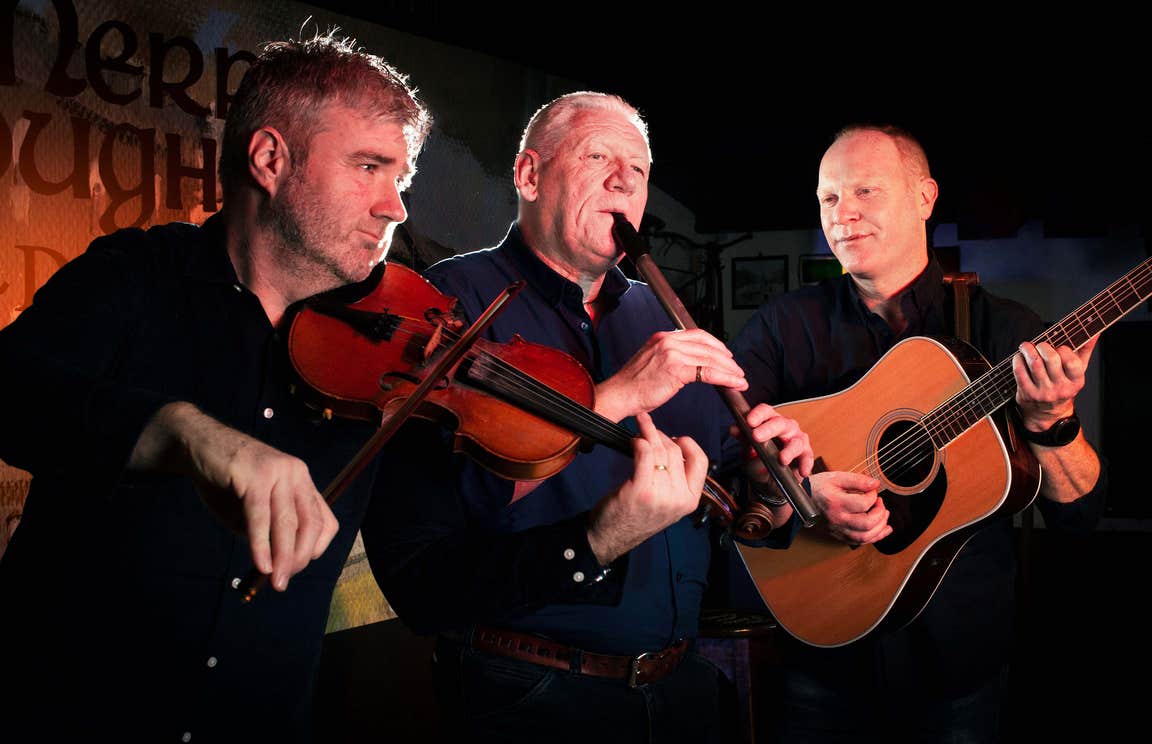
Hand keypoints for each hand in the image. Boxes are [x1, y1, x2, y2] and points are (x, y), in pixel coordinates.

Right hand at [133, 402, 338, 590]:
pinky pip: (261, 516)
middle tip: (284, 582)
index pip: (325, 520)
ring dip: (284, 556)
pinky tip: (261, 563)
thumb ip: (267, 532)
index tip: (297, 567)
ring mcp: (278, 472)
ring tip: (276, 581)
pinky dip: (261, 544)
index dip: (315, 548)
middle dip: (299, 557)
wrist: (197, 444)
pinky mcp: (255, 475)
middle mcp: (296, 474)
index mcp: (301, 481)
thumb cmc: (226, 480)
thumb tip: (276, 567)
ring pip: (288, 522)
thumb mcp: (252, 510)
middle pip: (310, 524)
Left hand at [587, 412, 706, 563]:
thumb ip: (676, 480)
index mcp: (691, 500)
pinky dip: (639, 442)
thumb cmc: (636, 515)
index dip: (688, 443)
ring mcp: (661, 495)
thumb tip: (672, 446)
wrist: (612, 538)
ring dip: (648, 433)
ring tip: (639, 427)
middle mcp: (679, 498)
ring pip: (660, 450)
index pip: (700, 460)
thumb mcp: (668, 503)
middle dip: (660, 434)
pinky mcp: (641, 490)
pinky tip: (633, 440)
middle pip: (675, 452)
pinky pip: (645, 455)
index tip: (674, 437)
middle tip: (647, 427)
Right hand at [594, 329, 746, 420]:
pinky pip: (708, 372)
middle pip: (707, 345)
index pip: (697, 335)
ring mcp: (672, 353)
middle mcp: (667, 341)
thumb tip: (690, 364)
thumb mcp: (651, 363)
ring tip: (739, 378)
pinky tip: (732, 383)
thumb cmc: (633, 386)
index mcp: (662, 337)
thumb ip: (669, 358)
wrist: (619, 395)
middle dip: (726, 357)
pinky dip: (725, 378)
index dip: (715, 344)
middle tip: (737, 368)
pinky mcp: (676, 369)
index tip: (725, 354)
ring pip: (710, 358)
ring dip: (729, 369)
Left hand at [738, 402, 814, 482]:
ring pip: (796, 441)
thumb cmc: (758, 460)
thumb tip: (734, 428)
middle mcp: (786, 427)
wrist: (767, 481)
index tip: (749, 421)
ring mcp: (797, 440)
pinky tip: (802, 471)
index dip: (758, 414)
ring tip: (782, 459)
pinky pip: (807, 458)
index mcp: (770, 421)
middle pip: (780, 423)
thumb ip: (743, 439)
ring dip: (789, 450)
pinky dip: (806, 464)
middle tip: (756, 436)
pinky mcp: (805, 455)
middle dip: (768, 429)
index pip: (766, 411)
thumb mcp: (747, 451)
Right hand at [808, 471, 889, 544]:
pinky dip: (875, 537)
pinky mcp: (839, 535)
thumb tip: (876, 484)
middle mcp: (837, 519)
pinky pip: (859, 542)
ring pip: (865, 536)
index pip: (863, 504)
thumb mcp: (836, 477)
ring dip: (880, 527)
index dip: (873, 496)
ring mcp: (838, 529)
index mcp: (835, 503)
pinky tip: (883, 529)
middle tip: (880, 502)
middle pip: (867, 524)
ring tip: (884, 514)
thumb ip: (857, 480)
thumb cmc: (818, 487)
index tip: (872, 490)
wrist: (801, 499)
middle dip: (880, 513)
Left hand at [1013, 337, 1096, 430]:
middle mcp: (1060, 388)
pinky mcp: (1027, 394)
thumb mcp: (1077, 371)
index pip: (1072, 362)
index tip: (1059, 347)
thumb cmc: (1063, 385)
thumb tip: (1095, 333)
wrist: (1047, 413)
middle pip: (1051, 359)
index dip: (1064, 350)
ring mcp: (1043, 392)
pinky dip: (1018, 360)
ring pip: (1034, 363)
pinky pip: (1020, 372)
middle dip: (1044, 346)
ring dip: (1028, 350)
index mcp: (1076, 381)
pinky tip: (1019, 357)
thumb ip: (1085, 350)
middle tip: (1040, 345)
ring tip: (1026, 346)